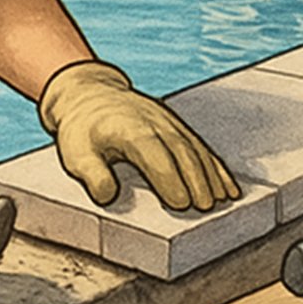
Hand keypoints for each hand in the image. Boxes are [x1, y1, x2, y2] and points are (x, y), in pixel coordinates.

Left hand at [38, 61, 239, 210]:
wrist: (90, 95)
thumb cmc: (82, 130)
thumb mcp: (75, 153)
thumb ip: (91, 175)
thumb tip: (108, 195)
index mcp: (129, 129)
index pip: (153, 154)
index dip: (169, 179)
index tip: (180, 204)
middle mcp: (154, 123)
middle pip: (181, 152)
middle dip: (196, 180)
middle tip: (206, 208)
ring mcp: (168, 123)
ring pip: (195, 149)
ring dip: (211, 174)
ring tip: (222, 200)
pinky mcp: (176, 127)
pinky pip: (200, 146)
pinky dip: (216, 166)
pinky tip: (227, 185)